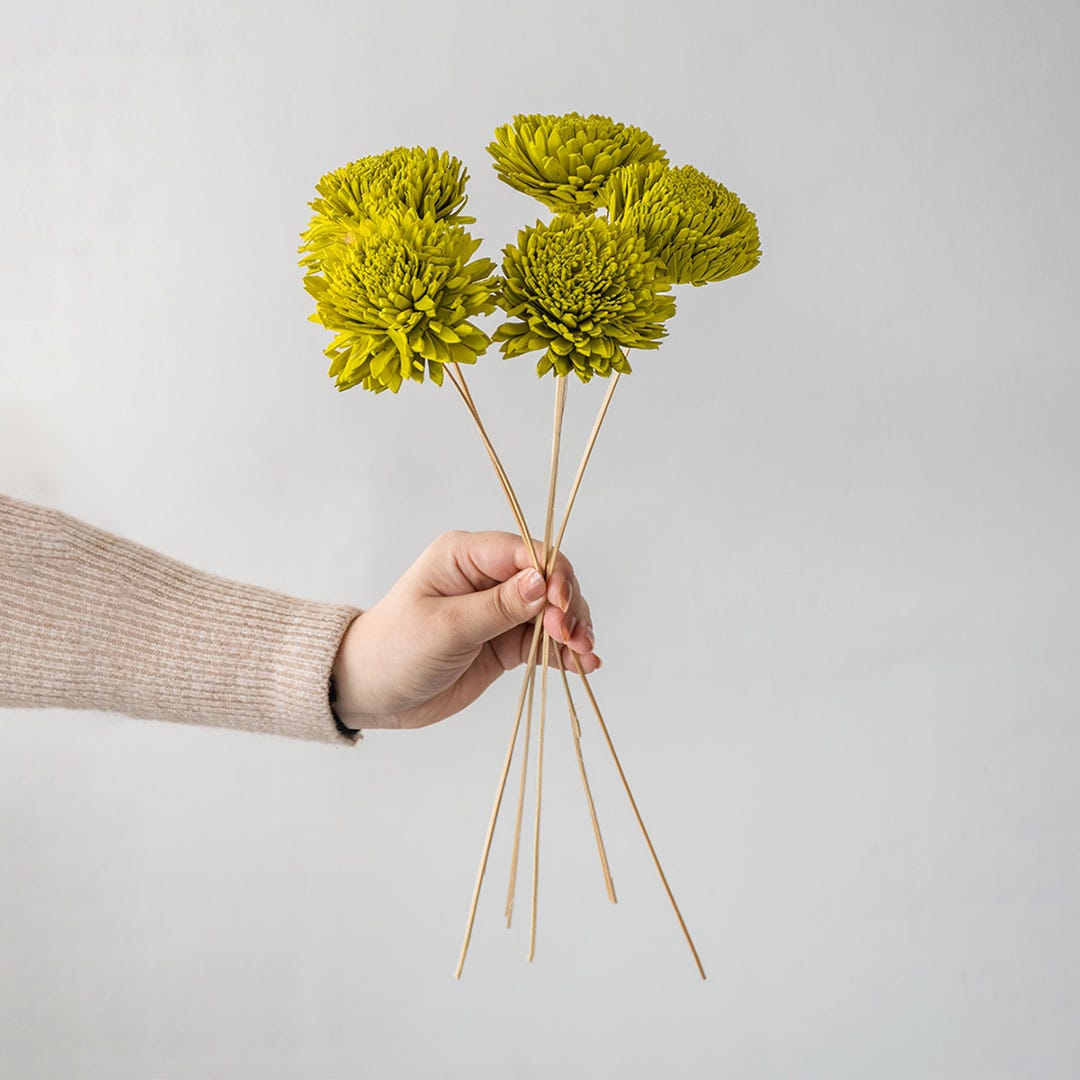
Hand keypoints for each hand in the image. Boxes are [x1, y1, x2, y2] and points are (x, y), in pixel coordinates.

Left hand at [331, 531, 599, 729]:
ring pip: (551, 611)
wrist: (371, 693)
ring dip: (572, 631)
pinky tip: (583, 666)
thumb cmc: (395, 650)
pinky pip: (543, 641)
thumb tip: (542, 582)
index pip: (526, 552)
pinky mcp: (504, 642)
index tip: (561, 607)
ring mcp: (498, 610)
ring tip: (585, 656)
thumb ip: (497, 606)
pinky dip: (565, 653)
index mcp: (465, 556)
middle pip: (547, 580)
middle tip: (572, 638)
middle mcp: (486, 576)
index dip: (553, 575)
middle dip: (566, 606)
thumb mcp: (445, 627)